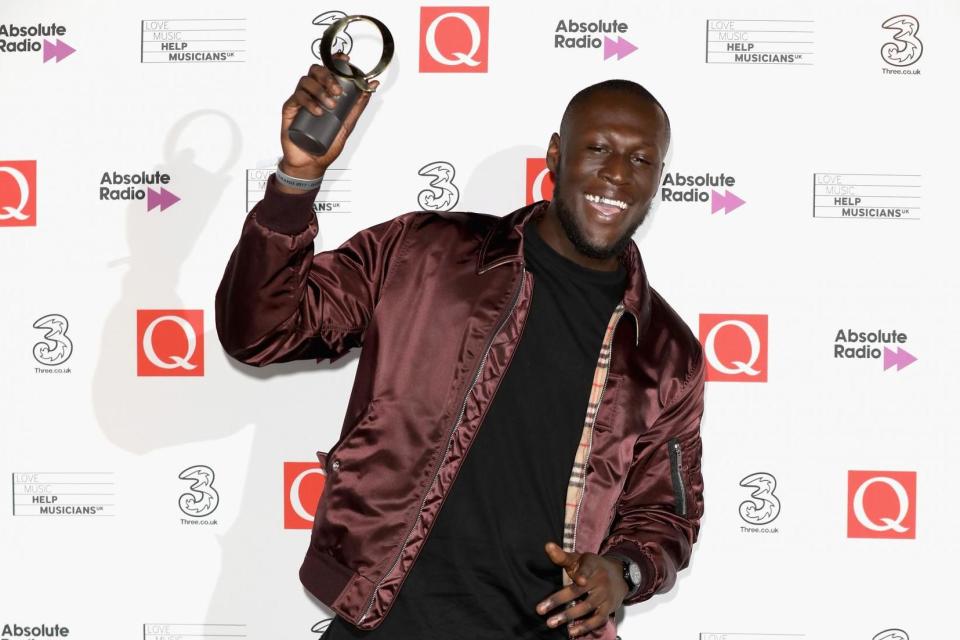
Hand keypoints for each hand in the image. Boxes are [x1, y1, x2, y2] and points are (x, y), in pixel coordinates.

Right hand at [279, 54, 378, 181]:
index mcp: (324, 93)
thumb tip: (371, 87)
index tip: (345, 60)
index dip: (335, 60)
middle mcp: (311, 93)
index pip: (328, 70)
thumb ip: (357, 106)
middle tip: (338, 91)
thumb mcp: (347, 124)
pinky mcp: (289, 109)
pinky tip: (318, 112)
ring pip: (306, 81)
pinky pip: (297, 97)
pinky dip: (309, 102)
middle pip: (315, 70)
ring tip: (330, 106)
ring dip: (320, 90)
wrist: (311, 163)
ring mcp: (299, 100)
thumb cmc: (326, 145)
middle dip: (328, 76)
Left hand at [536, 542, 628, 637]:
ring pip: (586, 607)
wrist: (620, 575)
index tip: (579, 580)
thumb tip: (547, 546)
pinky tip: (571, 632)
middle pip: (579, 591)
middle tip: (541, 610)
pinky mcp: (608, 609)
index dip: (583, 573)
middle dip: (559, 600)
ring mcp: (604, 596)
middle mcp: (599, 581)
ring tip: (551, 623)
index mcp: (591, 566)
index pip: (587, 568)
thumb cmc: (594, 566)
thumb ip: (563, 556)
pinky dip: (585, 627)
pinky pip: (597, 620)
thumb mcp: (580, 558)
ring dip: (568, 616)